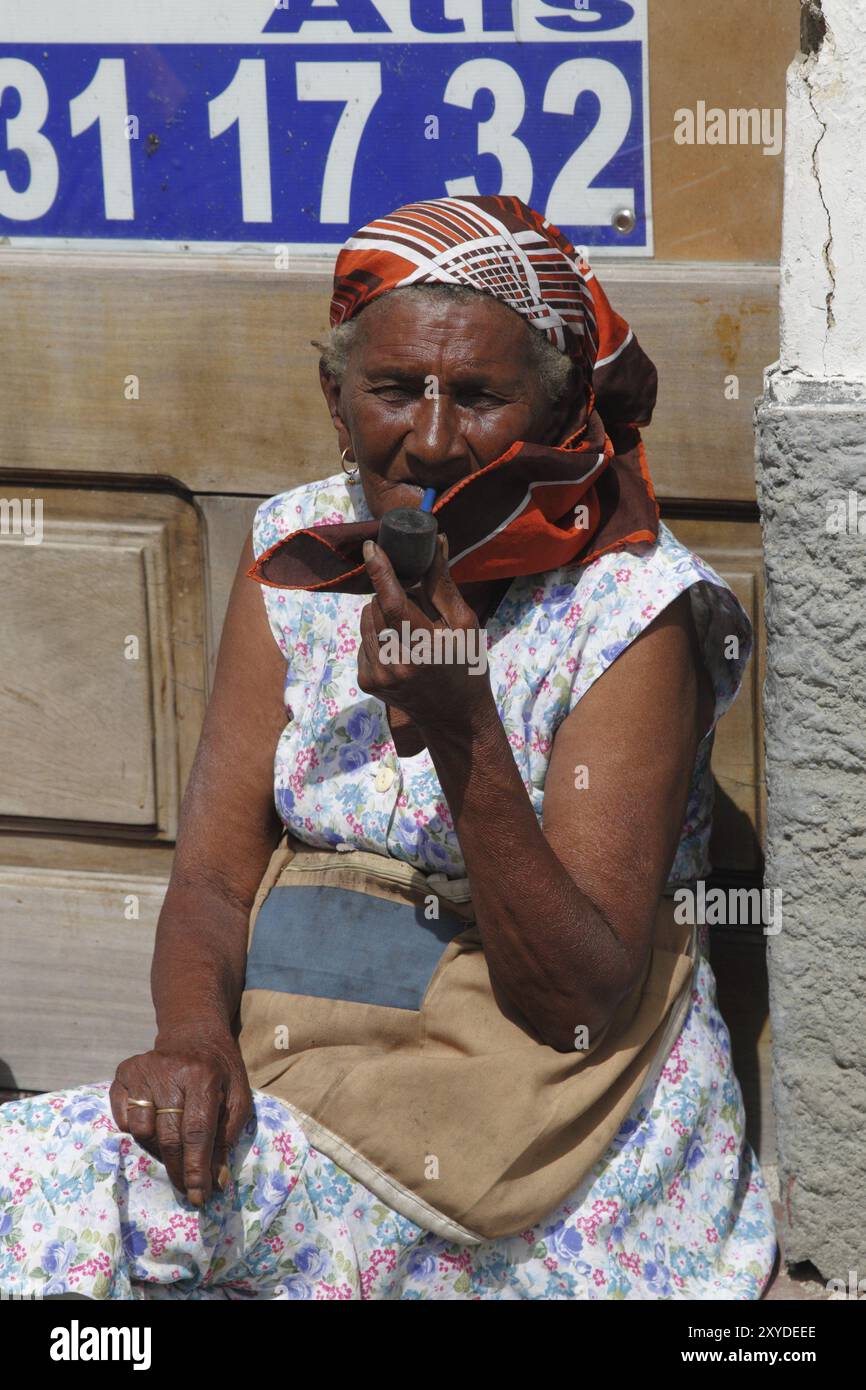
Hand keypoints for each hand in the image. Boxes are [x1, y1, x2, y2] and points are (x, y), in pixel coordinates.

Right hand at [109, 1031, 252, 1205]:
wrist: (193, 1033)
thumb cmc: (220, 1071)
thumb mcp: (237, 1097)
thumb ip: (227, 1137)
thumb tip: (215, 1181)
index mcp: (203, 1075)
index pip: (196, 1132)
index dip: (197, 1168)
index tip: (200, 1196)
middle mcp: (169, 1071)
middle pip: (168, 1136)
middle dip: (178, 1170)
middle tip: (188, 1189)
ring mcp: (142, 1071)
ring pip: (143, 1131)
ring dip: (158, 1149)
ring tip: (174, 1145)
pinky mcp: (124, 1073)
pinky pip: (124, 1119)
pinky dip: (138, 1130)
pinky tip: (155, 1121)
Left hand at [358, 535, 494, 737]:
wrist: (454, 717)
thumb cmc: (465, 665)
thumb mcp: (464, 624)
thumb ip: (443, 584)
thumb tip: (435, 541)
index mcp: (425, 649)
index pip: (393, 603)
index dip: (381, 572)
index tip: (371, 547)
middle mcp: (396, 664)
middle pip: (376, 607)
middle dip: (389, 595)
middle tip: (414, 606)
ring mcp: (378, 676)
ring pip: (366, 621)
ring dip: (382, 615)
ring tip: (409, 632)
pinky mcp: (367, 681)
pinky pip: (363, 640)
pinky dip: (378, 636)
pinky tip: (400, 650)